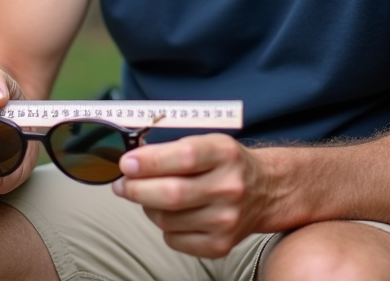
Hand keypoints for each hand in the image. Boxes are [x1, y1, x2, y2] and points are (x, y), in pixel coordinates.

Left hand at [112, 134, 271, 257]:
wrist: (266, 191)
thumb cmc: (226, 164)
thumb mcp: (207, 143)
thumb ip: (169, 150)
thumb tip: (130, 164)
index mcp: (224, 153)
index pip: (183, 157)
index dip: (149, 161)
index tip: (126, 163)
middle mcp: (229, 187)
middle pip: (171, 194)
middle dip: (136, 189)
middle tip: (123, 184)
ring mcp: (226, 220)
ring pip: (165, 219)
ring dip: (148, 207)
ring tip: (153, 196)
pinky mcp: (220, 245)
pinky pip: (173, 239)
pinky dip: (164, 226)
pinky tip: (175, 214)